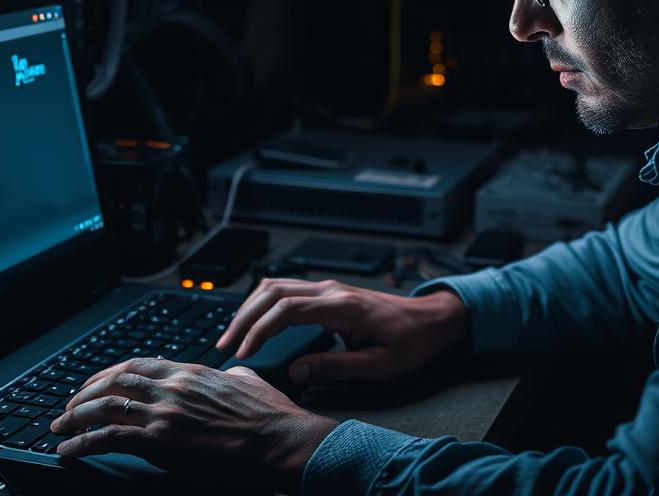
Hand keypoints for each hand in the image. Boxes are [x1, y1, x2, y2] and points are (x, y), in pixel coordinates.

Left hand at [49, 357, 339, 492]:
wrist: (278, 439)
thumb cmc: (269, 415)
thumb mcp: (247, 380)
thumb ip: (229, 374)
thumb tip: (229, 373)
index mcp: (189, 371)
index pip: (136, 364)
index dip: (108, 374)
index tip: (94, 384)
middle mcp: (171, 386)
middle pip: (114, 381)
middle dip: (85, 394)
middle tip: (69, 406)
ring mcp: (164, 412)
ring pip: (105, 406)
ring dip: (75, 417)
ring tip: (60, 427)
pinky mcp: (160, 440)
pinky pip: (108, 437)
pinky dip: (82, 443)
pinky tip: (69, 449)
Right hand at [216, 278, 468, 384]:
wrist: (432, 320)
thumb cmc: (411, 342)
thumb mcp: (380, 366)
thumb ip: (337, 368)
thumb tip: (297, 372)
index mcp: (343, 306)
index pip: (287, 309)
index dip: (259, 330)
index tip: (244, 352)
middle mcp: (331, 290)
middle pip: (272, 291)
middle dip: (244, 318)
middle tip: (226, 346)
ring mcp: (328, 287)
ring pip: (276, 285)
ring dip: (250, 308)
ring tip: (233, 335)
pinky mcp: (328, 292)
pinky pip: (286, 288)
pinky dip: (263, 303)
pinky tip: (255, 320)